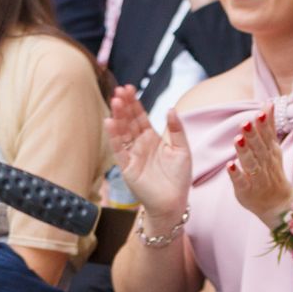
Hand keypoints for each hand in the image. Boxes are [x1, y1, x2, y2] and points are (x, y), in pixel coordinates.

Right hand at [106, 85, 190, 222]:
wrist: (174, 203)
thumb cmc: (179, 179)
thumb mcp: (182, 150)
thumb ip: (176, 130)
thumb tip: (170, 108)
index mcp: (151, 138)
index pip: (140, 116)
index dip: (134, 103)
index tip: (129, 88)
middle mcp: (139, 144)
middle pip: (128, 120)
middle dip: (124, 105)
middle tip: (120, 90)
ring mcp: (131, 154)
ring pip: (122, 131)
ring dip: (117, 116)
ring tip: (115, 101)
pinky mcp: (126, 166)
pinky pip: (118, 148)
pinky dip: (113, 136)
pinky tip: (110, 122)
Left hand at [226, 107, 292, 227]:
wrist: (279, 205)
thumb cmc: (271, 172)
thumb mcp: (273, 149)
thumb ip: (268, 128)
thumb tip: (267, 103)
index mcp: (271, 153)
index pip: (269, 136)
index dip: (266, 123)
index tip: (263, 109)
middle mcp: (266, 164)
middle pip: (260, 148)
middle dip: (254, 135)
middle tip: (247, 122)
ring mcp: (257, 178)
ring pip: (251, 164)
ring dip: (245, 152)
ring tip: (238, 139)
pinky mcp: (247, 190)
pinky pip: (241, 182)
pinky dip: (236, 174)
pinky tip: (230, 166)